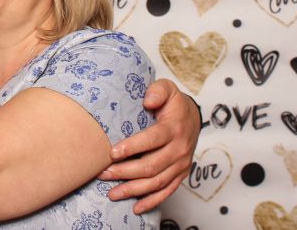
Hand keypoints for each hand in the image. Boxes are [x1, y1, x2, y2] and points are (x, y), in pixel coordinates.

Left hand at [99, 78, 199, 213]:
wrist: (193, 116)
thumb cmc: (173, 103)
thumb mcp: (167, 88)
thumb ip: (157, 91)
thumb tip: (148, 100)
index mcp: (174, 128)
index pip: (152, 139)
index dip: (132, 147)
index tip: (112, 152)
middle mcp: (179, 149)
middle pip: (152, 166)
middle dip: (125, 172)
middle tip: (104, 174)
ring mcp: (181, 164)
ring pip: (157, 182)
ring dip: (134, 189)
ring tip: (112, 193)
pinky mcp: (181, 175)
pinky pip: (167, 191)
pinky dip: (152, 201)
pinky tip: (136, 207)